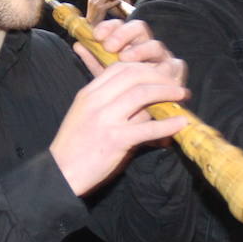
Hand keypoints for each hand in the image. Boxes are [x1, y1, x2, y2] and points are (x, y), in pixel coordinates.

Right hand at [51, 54, 189, 196]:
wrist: (60, 174)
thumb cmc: (75, 147)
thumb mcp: (86, 116)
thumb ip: (110, 105)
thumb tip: (144, 104)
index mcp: (88, 93)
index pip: (119, 68)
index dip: (144, 67)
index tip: (159, 74)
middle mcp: (96, 101)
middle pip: (134, 75)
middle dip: (159, 77)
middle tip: (175, 84)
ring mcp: (105, 119)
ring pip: (142, 94)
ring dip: (167, 93)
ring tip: (182, 96)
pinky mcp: (115, 140)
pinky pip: (147, 127)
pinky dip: (167, 124)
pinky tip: (180, 123)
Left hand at [72, 19, 186, 89]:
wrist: (136, 122)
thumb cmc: (121, 98)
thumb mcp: (105, 79)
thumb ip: (94, 61)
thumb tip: (78, 43)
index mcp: (129, 44)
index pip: (120, 26)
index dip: (110, 26)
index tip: (96, 35)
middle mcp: (146, 47)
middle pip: (140, 28)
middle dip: (124, 34)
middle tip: (109, 46)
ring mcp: (162, 59)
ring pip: (155, 45)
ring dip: (140, 50)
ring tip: (126, 59)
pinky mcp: (177, 73)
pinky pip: (176, 66)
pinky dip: (166, 70)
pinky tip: (155, 74)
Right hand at [85, 0, 131, 24]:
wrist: (90, 27)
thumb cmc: (94, 20)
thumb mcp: (94, 9)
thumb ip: (98, 3)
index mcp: (91, 0)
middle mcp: (93, 1)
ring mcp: (96, 5)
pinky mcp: (100, 9)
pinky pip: (109, 4)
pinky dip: (115, 2)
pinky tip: (119, 1)